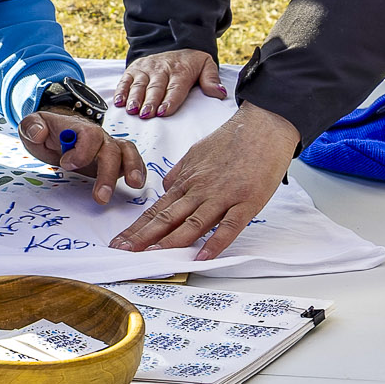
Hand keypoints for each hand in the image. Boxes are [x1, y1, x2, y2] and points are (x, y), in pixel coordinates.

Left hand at [18, 108, 145, 205]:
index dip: (82, 151)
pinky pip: (131, 159)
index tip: (67, 165)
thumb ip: (31, 126)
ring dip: (132, 168)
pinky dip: (139, 169)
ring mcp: (107, 146)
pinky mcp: (114, 158)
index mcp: (77, 127)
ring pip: (126, 152)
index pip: (89, 135)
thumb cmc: (44, 131)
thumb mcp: (31, 125)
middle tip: (100, 197)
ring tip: (134, 186)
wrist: (54, 132)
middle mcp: (97, 136)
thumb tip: (39, 133)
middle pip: (110, 149)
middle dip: (107, 173)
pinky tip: (138, 184)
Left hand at [111, 103, 299, 258]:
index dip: (137, 227)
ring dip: (171, 242)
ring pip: (192, 223)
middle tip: (123, 252)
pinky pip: (229, 225)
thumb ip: (180, 173)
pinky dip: (215, 242)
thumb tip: (167, 190)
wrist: (263, 125)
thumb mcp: (196, 153)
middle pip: (167, 217)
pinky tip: (202, 256)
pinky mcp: (247, 201)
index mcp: (187, 180)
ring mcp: (223, 195)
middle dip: (143, 237)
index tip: (121, 241)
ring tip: (152, 257)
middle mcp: (200, 189)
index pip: (156, 208)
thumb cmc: (232, 140)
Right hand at [114, 48, 225, 117]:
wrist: (175, 44)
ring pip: (139, 84)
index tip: (163, 112)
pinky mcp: (134, 68)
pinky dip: (121, 90)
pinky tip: (120, 102)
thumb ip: (212, 80)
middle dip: (150, 101)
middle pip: (155, 87)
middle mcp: (162, 68)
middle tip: (146, 115)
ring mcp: (146, 68)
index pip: (175, 87)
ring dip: (134, 98)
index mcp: (180, 70)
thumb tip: (219, 93)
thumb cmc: (190, 62)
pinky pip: (126, 79)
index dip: (169, 100)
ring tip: (132, 110)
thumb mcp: (206, 66)